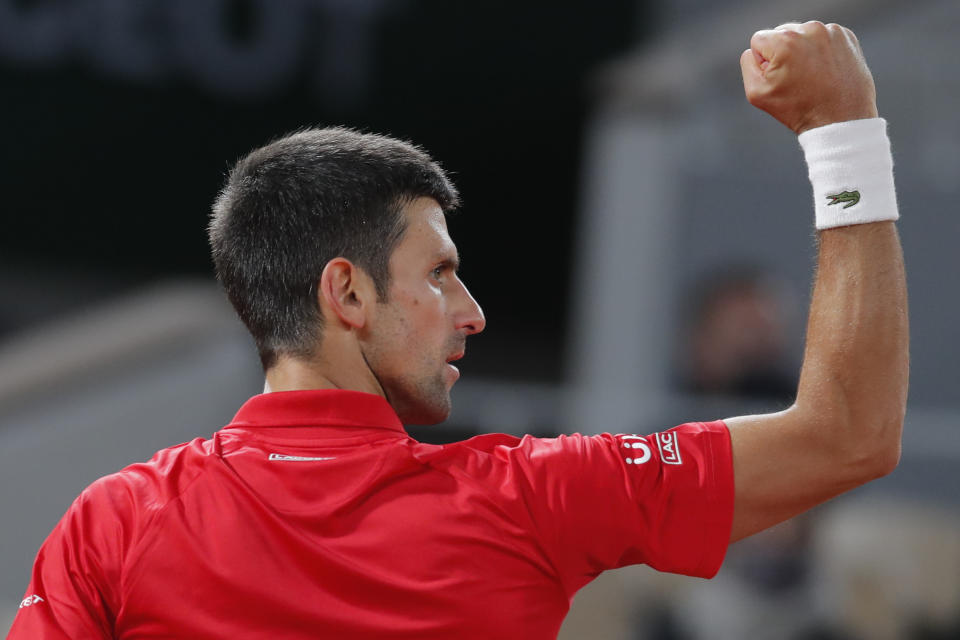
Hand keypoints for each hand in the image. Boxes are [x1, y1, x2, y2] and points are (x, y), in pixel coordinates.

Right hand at [740, 21, 877, 133]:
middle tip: (796, 79)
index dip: (763, 61)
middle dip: (783, 53)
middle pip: (781, 33)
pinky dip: (821, 51)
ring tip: (812, 76)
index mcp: (784, 41)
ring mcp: (830, 31)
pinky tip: (825, 70)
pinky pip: (822, 37)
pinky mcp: (845, 36)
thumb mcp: (756, 93)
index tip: (779, 78)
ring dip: (802, 51)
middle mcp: (809, 29)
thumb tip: (754, 50)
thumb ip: (747, 64)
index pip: (759, 40)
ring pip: (802, 35)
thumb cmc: (798, 109)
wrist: (840, 119)